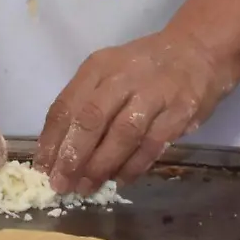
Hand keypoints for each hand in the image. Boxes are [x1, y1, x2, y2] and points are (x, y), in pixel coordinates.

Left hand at [35, 31, 232, 193]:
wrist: (197, 51)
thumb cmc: (143, 67)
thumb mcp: (109, 73)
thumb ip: (85, 105)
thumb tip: (57, 153)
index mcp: (99, 67)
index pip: (66, 105)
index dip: (51, 141)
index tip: (42, 169)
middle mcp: (123, 77)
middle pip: (91, 119)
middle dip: (73, 156)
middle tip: (60, 184)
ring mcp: (154, 93)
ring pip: (123, 133)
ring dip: (101, 165)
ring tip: (86, 188)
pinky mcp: (180, 111)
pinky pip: (152, 144)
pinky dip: (134, 166)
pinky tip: (119, 180)